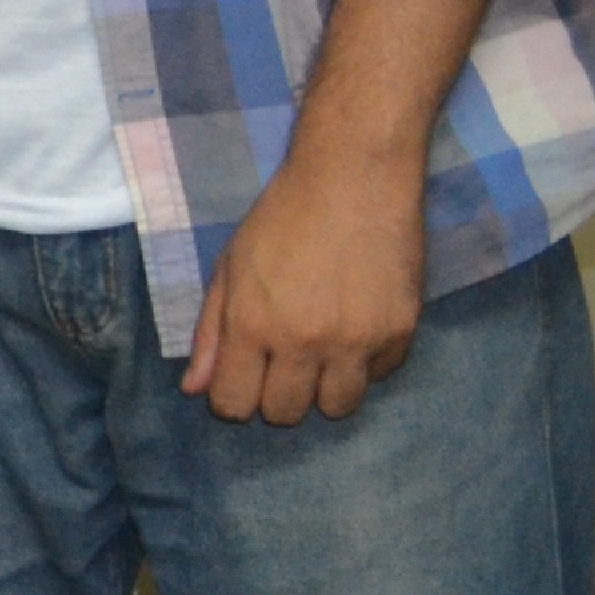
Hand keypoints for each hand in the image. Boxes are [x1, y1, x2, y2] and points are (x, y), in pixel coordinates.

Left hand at [183, 142, 425, 422]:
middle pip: (286, 414)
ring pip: (338, 408)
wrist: (355, 179)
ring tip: (323, 352)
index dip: (234, 397)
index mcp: (252, 325)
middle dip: (279, 395)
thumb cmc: (283, 218)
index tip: (245, 376)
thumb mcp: (230, 268)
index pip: (235, 405)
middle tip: (285, 360)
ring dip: (325, 389)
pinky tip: (358, 328)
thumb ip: (211, 332)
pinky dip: (367, 364)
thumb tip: (194, 389)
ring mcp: (356, 341)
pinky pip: (379, 378)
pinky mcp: (400, 333)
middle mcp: (303, 342)